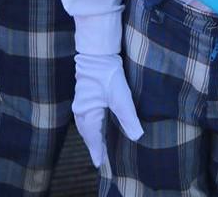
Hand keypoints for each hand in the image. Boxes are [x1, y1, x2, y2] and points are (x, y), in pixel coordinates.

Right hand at [72, 53, 143, 167]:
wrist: (97, 54)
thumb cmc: (108, 76)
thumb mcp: (122, 98)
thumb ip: (129, 119)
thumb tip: (137, 137)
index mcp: (89, 115)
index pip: (93, 139)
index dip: (97, 152)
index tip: (99, 164)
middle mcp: (81, 111)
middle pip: (87, 134)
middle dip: (94, 146)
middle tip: (100, 158)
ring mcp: (81, 102)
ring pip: (85, 125)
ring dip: (92, 136)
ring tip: (99, 144)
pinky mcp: (83, 95)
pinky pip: (86, 116)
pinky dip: (91, 125)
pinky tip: (98, 124)